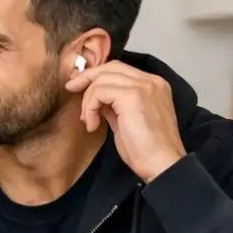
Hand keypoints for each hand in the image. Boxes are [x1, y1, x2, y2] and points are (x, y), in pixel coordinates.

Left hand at [66, 61, 186, 182]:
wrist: (162, 164)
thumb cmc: (147, 151)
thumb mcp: (126, 122)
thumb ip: (114, 107)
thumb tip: (97, 101)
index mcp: (153, 86)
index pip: (120, 70)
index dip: (97, 76)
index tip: (79, 87)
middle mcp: (151, 81)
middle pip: (111, 67)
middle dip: (87, 78)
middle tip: (71, 89)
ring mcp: (143, 86)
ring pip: (103, 79)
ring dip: (89, 100)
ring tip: (89, 121)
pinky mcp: (132, 95)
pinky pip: (100, 91)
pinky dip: (91, 107)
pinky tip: (93, 125)